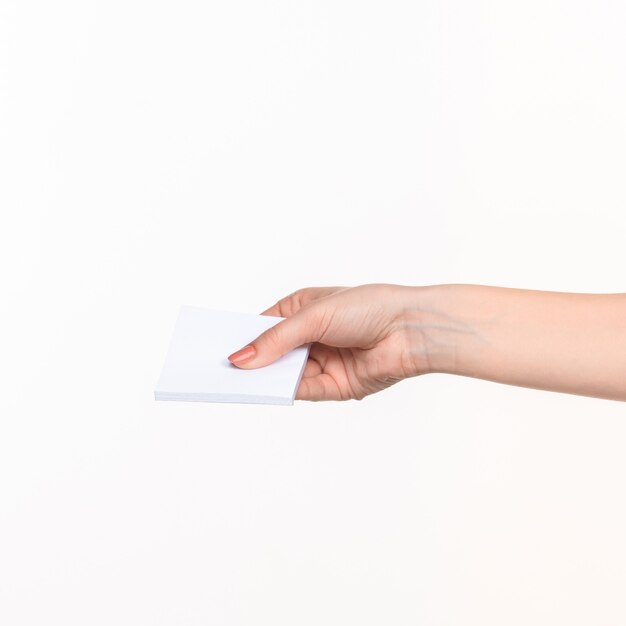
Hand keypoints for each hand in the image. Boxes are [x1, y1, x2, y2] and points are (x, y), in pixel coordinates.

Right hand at [226, 284, 432, 400]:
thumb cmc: (368, 306)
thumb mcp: (313, 316)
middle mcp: (312, 336)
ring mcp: (323, 361)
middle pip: (273, 353)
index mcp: (304, 310)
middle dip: (251, 360)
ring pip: (285, 373)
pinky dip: (284, 390)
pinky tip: (264, 390)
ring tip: (234, 382)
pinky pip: (303, 390)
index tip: (217, 346)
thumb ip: (276, 339)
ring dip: (265, 378)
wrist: (411, 328)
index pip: (265, 325)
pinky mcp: (336, 385)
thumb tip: (242, 359)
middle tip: (219, 369)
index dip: (243, 336)